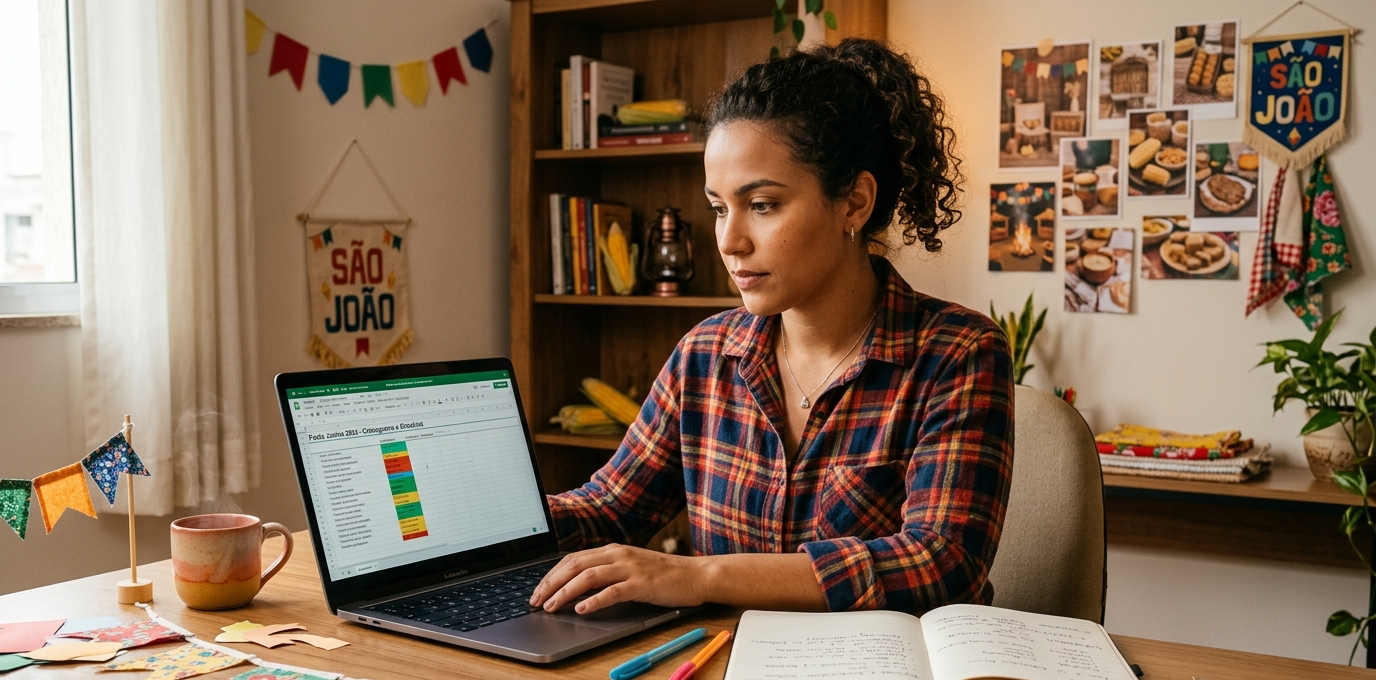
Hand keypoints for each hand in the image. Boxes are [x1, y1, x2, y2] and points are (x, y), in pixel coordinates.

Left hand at [529, 543, 707, 614]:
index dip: (551, 574)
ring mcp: (630, 568)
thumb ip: (606, 573)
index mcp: (612, 550)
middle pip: (574, 565)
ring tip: (551, 606)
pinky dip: (594, 600)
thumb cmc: (663, 575)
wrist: (696, 575)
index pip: (572, 559)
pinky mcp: (642, 583)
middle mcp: (618, 554)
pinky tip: (582, 609)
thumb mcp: (630, 568)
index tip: (537, 590)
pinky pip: (612, 591)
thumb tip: (576, 587)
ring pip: (588, 577)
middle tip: (536, 601)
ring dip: (565, 592)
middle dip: (551, 583)